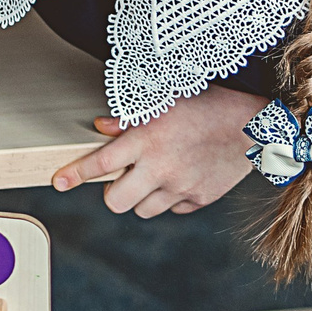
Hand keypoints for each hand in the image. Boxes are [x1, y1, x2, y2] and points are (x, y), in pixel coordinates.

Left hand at [49, 84, 261, 217]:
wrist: (253, 123)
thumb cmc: (206, 104)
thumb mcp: (163, 100)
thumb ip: (127, 117)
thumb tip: (100, 127)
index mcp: (146, 139)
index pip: (100, 164)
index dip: (74, 174)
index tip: (59, 182)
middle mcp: (160, 168)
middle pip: (116, 201)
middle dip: (111, 193)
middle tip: (119, 180)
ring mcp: (181, 187)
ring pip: (143, 210)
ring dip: (141, 197)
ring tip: (153, 176)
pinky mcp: (200, 199)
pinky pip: (174, 209)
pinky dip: (171, 199)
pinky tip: (180, 178)